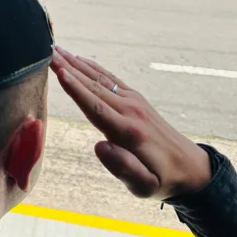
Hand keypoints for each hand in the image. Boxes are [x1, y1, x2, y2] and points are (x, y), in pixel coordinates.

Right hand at [50, 47, 211, 199]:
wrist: (189, 166)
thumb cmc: (162, 180)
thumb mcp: (145, 186)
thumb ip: (123, 168)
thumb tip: (99, 147)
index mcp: (128, 133)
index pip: (96, 107)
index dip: (76, 89)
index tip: (59, 72)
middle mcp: (130, 111)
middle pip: (93, 87)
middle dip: (69, 68)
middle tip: (47, 53)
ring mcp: (133, 102)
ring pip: (99, 78)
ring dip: (76, 63)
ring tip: (56, 50)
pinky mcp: (134, 98)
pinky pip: (109, 78)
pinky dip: (91, 67)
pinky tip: (78, 59)